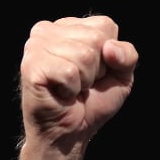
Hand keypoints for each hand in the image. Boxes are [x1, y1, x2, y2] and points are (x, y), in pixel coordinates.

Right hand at [16, 15, 137, 159]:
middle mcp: (48, 30)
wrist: (71, 132)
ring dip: (84, 80)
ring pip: (84, 55)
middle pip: (96, 39)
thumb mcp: (122, 76)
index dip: (109, 56)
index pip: (105, 26)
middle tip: (81, 83)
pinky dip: (71, 88)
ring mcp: (36, 46)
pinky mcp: (31, 65)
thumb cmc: (93, 101)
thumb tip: (110, 47)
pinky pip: (69, 71)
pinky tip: (60, 93)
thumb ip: (127, 55)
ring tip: (70, 88)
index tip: (94, 72)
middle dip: (97, 69)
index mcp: (69, 26)